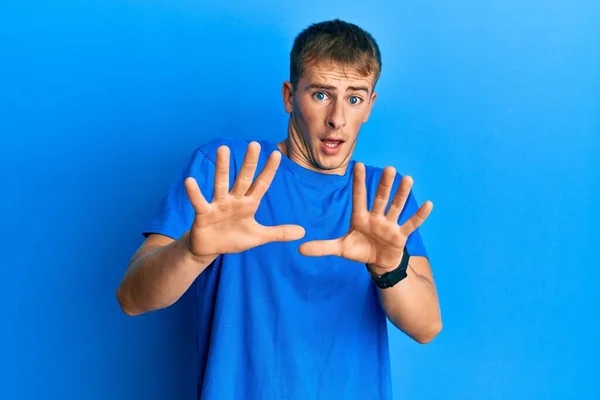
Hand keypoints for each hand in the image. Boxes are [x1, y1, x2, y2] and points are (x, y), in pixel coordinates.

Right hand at [183, 142, 304, 260]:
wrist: (210, 249)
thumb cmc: (233, 238)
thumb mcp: (258, 237)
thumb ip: (279, 233)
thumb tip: (302, 232)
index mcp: (248, 204)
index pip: (261, 185)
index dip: (269, 171)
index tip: (277, 154)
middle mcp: (234, 200)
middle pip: (243, 179)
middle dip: (249, 163)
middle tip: (254, 144)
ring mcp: (218, 205)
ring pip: (221, 183)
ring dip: (222, 168)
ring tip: (223, 149)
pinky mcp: (203, 213)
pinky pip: (199, 202)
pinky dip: (194, 193)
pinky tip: (190, 180)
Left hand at [298, 163, 432, 272]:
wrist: (377, 263)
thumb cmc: (359, 251)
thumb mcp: (340, 249)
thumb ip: (322, 247)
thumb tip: (299, 249)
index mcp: (360, 218)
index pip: (358, 197)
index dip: (358, 182)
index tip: (357, 164)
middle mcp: (376, 217)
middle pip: (380, 198)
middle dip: (384, 184)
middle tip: (388, 168)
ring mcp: (389, 225)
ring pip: (396, 207)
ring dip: (402, 194)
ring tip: (408, 179)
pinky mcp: (400, 235)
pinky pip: (411, 224)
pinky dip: (419, 215)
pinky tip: (428, 204)